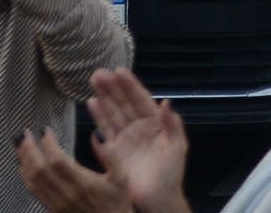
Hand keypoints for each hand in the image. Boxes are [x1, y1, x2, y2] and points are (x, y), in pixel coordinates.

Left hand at [13, 135, 129, 212]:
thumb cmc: (117, 201)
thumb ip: (111, 155)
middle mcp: (67, 194)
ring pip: (34, 181)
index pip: (58, 160)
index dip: (48, 144)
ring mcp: (57, 204)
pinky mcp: (53, 210)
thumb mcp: (122, 177)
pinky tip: (24, 166)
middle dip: (29, 149)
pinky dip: (26, 177)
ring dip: (24, 161)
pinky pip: (34, 192)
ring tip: (20, 145)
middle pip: (40, 169)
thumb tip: (97, 134)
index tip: (45, 130)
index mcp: (83, 183)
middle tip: (24, 133)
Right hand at [19, 70, 191, 212]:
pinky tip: (92, 104)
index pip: (141, 100)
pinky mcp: (113, 153)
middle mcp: (137, 128)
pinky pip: (105, 132)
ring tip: (93, 82)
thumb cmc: (171, 174)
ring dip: (103, 98)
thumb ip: (172, 123)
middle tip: (99, 73)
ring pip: (112, 114)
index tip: (120, 71)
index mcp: (155, 124)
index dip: (130, 85)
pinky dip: (98, 118)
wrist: (159, 199)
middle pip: (123, 103)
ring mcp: (124, 139)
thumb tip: (166, 101)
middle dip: (112, 88)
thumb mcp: (178, 146)